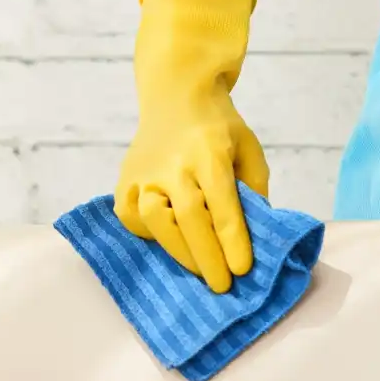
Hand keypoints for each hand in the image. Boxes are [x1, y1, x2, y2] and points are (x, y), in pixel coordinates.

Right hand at [114, 0, 266, 292]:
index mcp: (210, 151)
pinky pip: (130, 216)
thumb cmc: (220, 127)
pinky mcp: (125, 179)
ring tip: (198, 271)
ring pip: (154, 219)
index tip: (242, 270)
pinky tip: (167, 244)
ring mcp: (145, 170)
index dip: (232, 240)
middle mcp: (174, 162)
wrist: (175, 94)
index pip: (222, 203)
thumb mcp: (248, 148)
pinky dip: (147, 235)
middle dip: (207, 256)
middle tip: (222, 286)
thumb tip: (254, 234)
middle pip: (188, 216)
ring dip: (177, 251)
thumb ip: (254, 187)